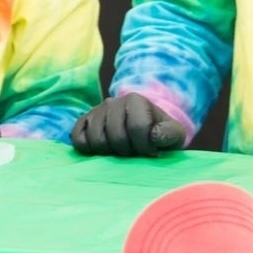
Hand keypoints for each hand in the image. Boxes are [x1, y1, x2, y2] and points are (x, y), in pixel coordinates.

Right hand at [70, 93, 189, 157]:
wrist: (142, 128)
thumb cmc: (158, 134)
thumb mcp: (173, 134)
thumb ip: (171, 134)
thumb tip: (154, 136)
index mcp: (135, 100)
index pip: (137, 128)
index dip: (145, 147)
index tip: (151, 151)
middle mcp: (112, 102)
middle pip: (116, 137)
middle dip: (127, 151)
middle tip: (134, 152)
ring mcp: (95, 112)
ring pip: (97, 141)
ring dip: (109, 153)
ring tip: (120, 151)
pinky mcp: (82, 122)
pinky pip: (79, 140)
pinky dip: (89, 149)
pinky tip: (103, 151)